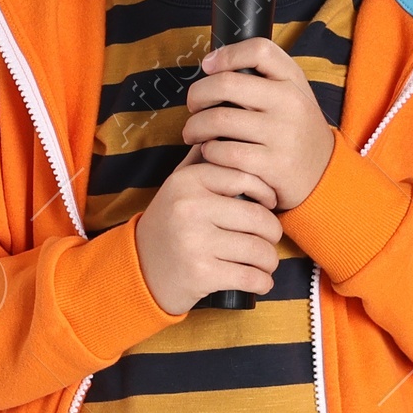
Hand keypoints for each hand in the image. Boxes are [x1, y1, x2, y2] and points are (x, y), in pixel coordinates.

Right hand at [134, 148, 283, 314]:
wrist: (139, 270)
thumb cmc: (170, 225)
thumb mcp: (177, 187)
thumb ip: (202, 161)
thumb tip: (230, 130)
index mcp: (188, 182)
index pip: (246, 177)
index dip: (267, 193)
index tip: (270, 205)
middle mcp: (190, 208)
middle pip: (259, 218)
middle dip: (273, 234)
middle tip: (269, 240)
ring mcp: (195, 242)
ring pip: (259, 250)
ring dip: (269, 262)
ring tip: (265, 263)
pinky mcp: (201, 273)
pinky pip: (251, 277)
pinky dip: (263, 282)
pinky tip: (260, 281)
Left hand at [182, 39, 336, 210]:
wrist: (324, 176)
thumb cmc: (296, 132)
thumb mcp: (293, 98)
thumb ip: (264, 80)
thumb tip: (214, 65)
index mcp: (293, 81)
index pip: (259, 50)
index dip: (227, 54)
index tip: (209, 66)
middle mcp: (290, 103)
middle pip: (226, 84)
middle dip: (197, 94)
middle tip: (192, 105)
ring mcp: (282, 135)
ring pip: (218, 120)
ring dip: (195, 127)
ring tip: (193, 133)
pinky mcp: (272, 166)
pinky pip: (224, 152)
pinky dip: (208, 152)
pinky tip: (210, 153)